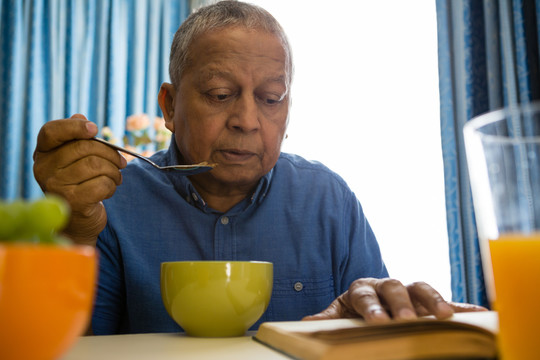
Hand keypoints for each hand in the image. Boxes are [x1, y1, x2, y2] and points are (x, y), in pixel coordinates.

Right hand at [33, 114, 126, 245]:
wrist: (78, 220)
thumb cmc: (80, 183)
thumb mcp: (76, 160)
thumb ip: (78, 138)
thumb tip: (80, 117)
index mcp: (43, 153)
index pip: (51, 131)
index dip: (74, 127)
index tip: (94, 129)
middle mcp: (43, 168)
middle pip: (84, 147)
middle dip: (110, 153)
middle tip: (121, 162)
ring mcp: (56, 186)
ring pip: (96, 165)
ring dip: (114, 171)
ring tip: (116, 177)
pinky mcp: (72, 202)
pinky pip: (102, 184)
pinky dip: (112, 185)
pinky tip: (109, 190)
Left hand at [302, 277, 486, 322]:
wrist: (372, 303)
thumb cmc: (354, 310)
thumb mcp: (339, 314)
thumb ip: (327, 318)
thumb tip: (303, 322)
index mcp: (362, 289)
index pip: (366, 296)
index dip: (372, 307)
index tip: (377, 322)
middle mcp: (386, 285)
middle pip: (395, 288)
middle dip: (402, 304)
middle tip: (408, 320)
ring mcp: (409, 292)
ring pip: (422, 288)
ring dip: (434, 300)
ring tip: (446, 317)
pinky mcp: (427, 301)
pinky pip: (447, 300)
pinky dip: (463, 306)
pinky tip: (479, 314)